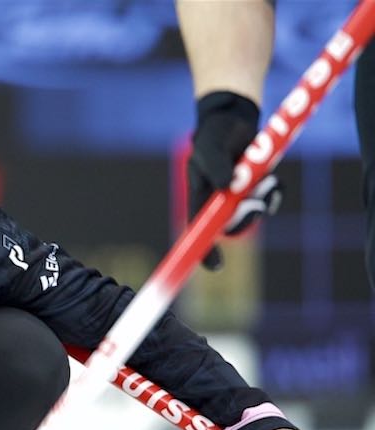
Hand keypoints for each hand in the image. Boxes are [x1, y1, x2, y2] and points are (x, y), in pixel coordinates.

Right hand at [188, 91, 282, 268]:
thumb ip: (216, 166)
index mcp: (200, 198)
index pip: (198, 231)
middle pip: (232, 228)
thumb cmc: (215, 134)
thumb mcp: (210, 147)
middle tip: (252, 202)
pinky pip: (271, 200)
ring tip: (263, 176)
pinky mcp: (257, 188)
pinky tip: (271, 179)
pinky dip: (275, 192)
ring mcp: (239, 197)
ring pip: (255, 214)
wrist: (234, 120)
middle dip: (246, 219)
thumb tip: (228, 187)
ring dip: (262, 198)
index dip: (205, 251)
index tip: (215, 266)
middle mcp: (218, 202)